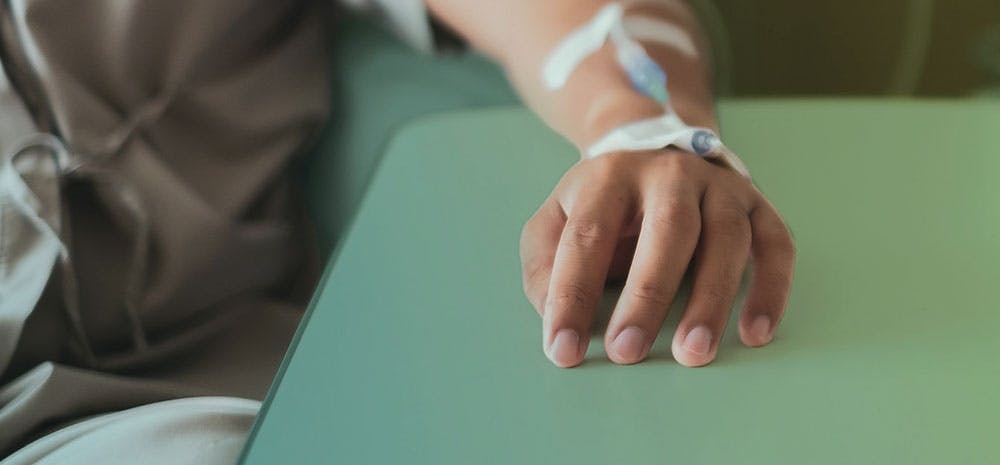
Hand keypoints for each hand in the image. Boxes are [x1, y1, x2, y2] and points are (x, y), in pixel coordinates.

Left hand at [519, 149, 794, 367]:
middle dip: (646, 296)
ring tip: (693, 353)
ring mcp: (720, 187)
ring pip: (726, 238)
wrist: (655, 148)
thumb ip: (545, 268)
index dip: (572, 296)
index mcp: (610, 177)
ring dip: (711, 299)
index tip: (564, 349)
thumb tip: (557, 321)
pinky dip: (770, 290)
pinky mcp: (758, 205)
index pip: (588, 237)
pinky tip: (755, 333)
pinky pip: (775, 246)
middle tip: (629, 352)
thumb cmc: (601, 205)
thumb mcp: (556, 222)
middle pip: (667, 230)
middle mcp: (670, 173)